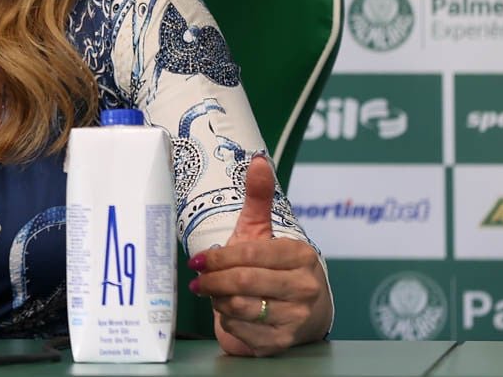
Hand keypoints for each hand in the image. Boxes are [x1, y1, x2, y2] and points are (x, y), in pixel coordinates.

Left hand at [189, 154, 331, 356]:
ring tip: (213, 293)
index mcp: (301, 256)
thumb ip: (259, 197)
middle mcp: (305, 288)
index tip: (197, 259)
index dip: (218, 257)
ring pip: (241, 307)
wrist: (302, 314)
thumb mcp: (265, 232)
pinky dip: (227, 321)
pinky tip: (227, 312)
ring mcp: (296, 318)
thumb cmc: (275, 268)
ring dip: (218, 300)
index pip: (252, 254)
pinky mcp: (282, 343)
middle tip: (197, 280)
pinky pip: (242, 331)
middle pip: (244, 282)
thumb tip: (257, 159)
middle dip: (213, 280)